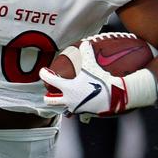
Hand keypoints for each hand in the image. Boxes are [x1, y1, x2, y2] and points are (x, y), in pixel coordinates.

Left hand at [38, 40, 155, 120]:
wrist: (114, 96)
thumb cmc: (100, 80)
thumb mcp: (92, 65)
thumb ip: (86, 53)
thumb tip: (85, 43)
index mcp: (67, 88)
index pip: (50, 80)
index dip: (44, 74)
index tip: (43, 72)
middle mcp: (69, 100)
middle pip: (51, 101)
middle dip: (48, 97)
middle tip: (48, 94)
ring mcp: (76, 109)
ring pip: (65, 109)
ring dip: (65, 104)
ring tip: (68, 99)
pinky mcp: (86, 115)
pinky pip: (81, 115)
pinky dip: (81, 110)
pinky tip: (85, 106)